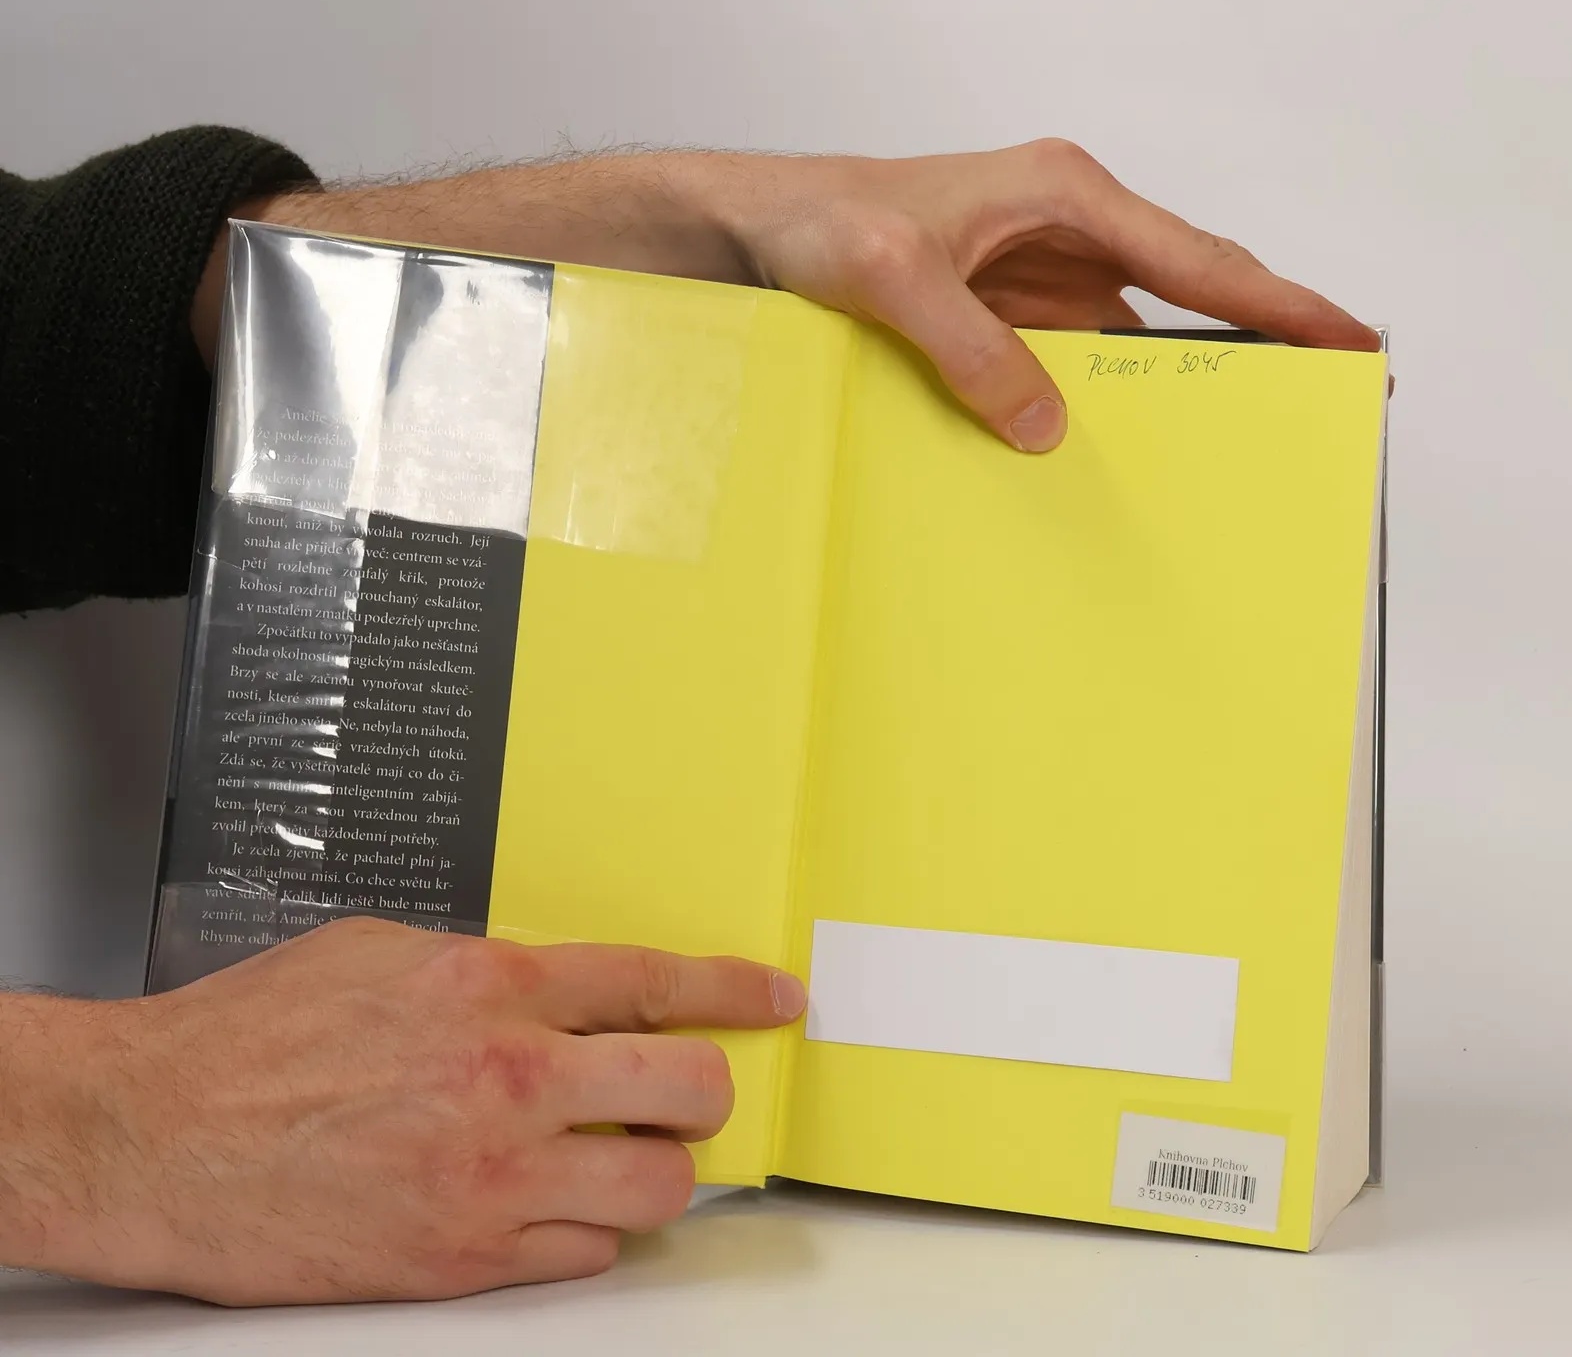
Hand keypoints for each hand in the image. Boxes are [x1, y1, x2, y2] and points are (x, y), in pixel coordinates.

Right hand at [0, 918, 805, 1302]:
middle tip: (693, 1094)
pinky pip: (581, 1261)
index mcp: (490, 985)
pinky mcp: (457, 1259)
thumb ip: (489, 970)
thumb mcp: (384, 953)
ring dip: (655, 1173)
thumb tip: (558, 990)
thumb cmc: (251, 1037)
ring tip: (622, 1159)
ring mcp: (488, 1179)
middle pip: (686, 1090)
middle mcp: (507, 1080)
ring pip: (654, 1190)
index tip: (775, 996)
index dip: (734, 988)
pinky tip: (551, 1211)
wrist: (153, 1135)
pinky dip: (585, 1237)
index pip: (654, 981)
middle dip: (709, 1091)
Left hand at [686, 139, 1379, 448]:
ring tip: (1252, 443)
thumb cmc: (816, 218)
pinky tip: (1133, 452)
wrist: (749, 227)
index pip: (1197, 257)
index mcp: (1062, 192)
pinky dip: (1113, 405)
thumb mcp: (890, 277)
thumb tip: (1044, 425)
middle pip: (1192, 292)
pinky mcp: (1014, 316)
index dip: (1281, 302)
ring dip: (1188, 383)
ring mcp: (1044, 275)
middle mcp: (1068, 228)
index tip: (1351, 338)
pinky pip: (1086, 365)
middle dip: (1265, 339)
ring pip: (1143, 336)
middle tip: (1338, 395)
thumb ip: (971, 346)